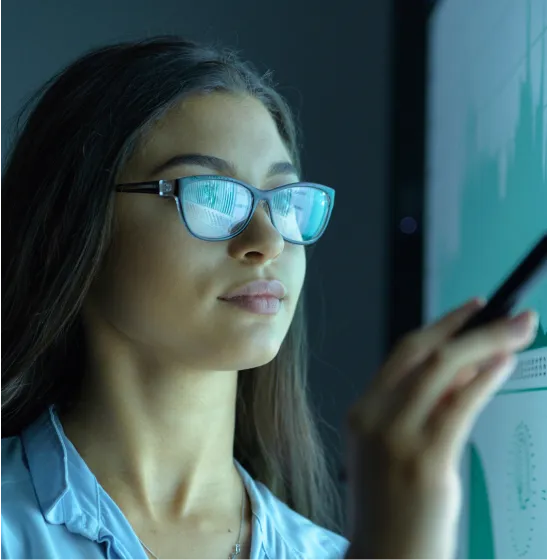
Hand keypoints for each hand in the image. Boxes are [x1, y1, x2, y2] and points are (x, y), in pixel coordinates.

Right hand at [344, 298, 538, 559]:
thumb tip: (464, 369)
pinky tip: (505, 362)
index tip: (472, 310)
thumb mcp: (392, 451)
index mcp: (362, 412)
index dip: (441, 326)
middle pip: (423, 353)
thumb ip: (422, 409)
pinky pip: (459, 405)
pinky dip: (484, 377)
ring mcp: (395, 438)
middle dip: (470, 326)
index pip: (403, 354)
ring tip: (519, 330)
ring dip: (487, 343)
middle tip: (510, 314)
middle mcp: (373, 417)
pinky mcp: (424, 462)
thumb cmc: (392, 510)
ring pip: (442, 370)